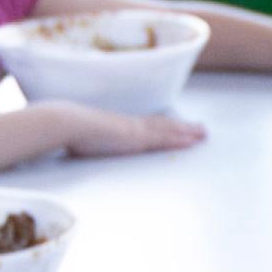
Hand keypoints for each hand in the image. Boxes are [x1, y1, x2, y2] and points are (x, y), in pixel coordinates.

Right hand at [54, 105, 204, 158]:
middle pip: (163, 125)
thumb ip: (84, 143)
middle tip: (201, 129)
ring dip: (187, 132)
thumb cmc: (68, 131)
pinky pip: (164, 139)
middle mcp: (130, 124)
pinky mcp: (137, 138)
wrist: (67, 122)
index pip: (146, 125)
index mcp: (119, 125)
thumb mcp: (79, 140)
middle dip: (183, 127)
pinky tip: (193, 142)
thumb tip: (75, 148)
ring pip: (168, 130)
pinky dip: (179, 139)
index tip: (176, 127)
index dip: (163, 126)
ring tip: (204, 134)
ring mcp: (135, 130)